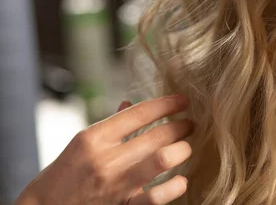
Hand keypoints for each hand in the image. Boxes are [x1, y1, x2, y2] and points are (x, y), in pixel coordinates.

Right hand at [16, 95, 193, 204]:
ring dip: (182, 150)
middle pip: (157, 134)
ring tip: (187, 147)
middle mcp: (105, 159)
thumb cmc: (65, 175)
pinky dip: (174, 188)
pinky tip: (181, 181)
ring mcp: (114, 185)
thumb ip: (111, 125)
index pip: (140, 112)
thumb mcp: (82, 144)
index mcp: (94, 137)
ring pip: (162, 159)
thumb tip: (130, 104)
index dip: (168, 104)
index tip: (184, 100)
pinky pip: (156, 197)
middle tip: (190, 124)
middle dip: (181, 126)